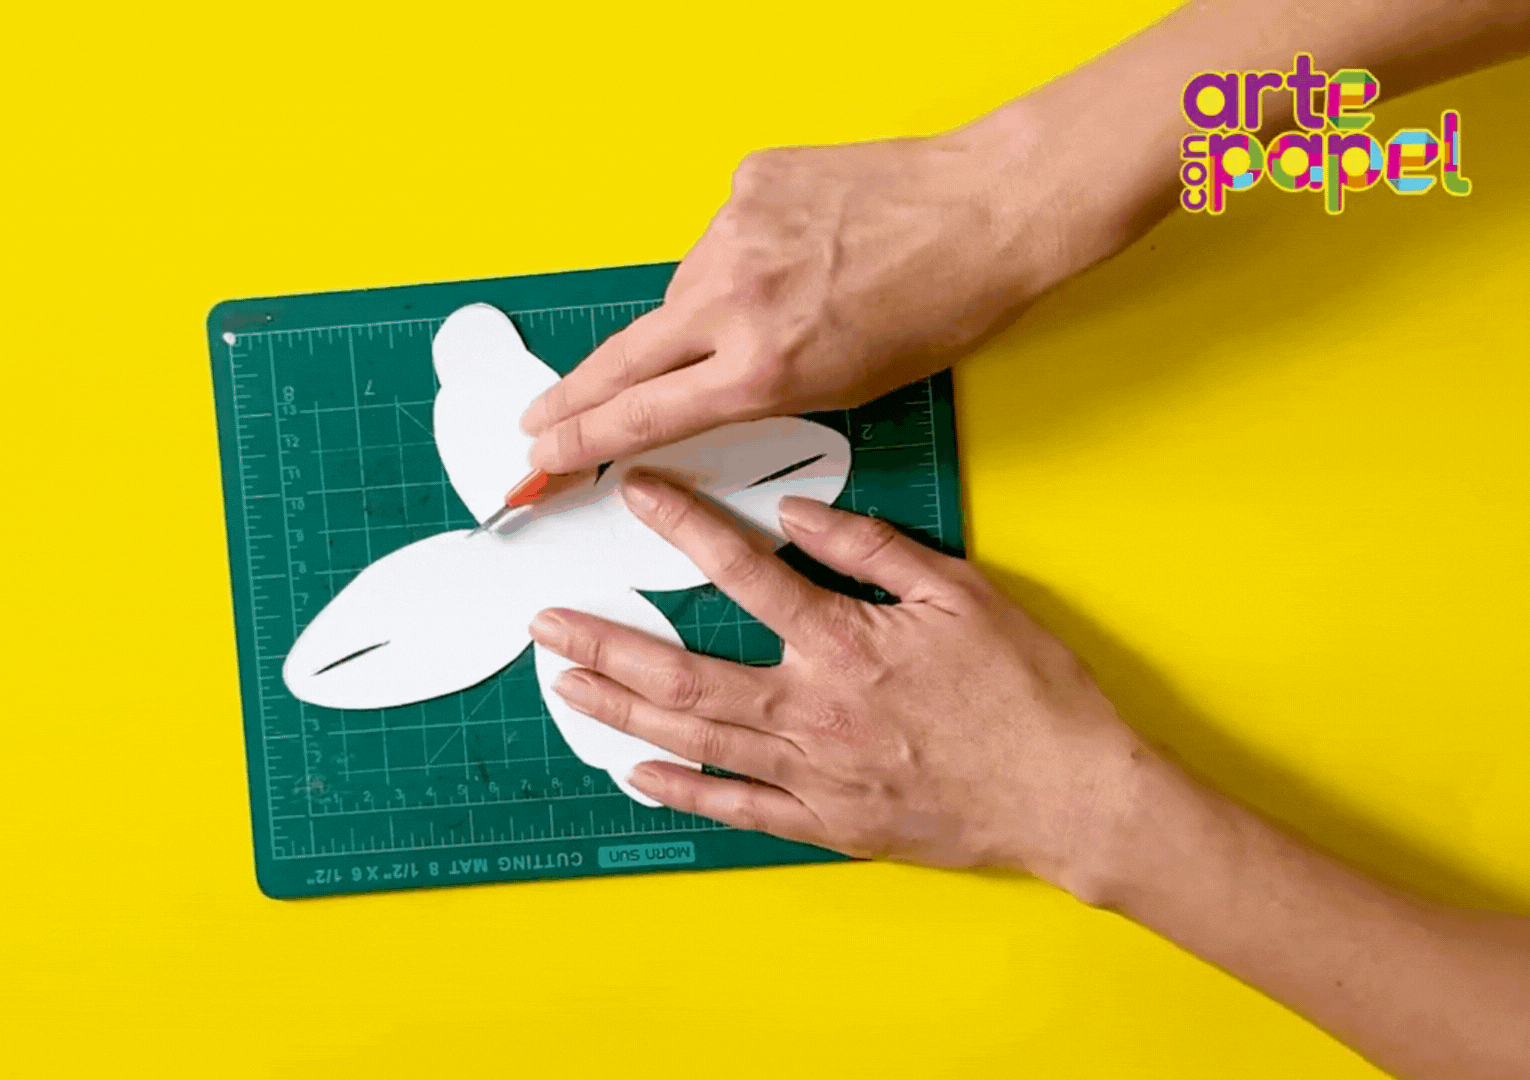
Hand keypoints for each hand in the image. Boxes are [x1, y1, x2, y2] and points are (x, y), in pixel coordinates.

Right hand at [519, 125, 1075, 472]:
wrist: (989, 209)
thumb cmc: (943, 308)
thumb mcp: (847, 386)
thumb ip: (757, 390)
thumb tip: (695, 385)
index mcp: (762, 368)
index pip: (639, 418)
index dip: (580, 445)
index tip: (540, 458)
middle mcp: (734, 299)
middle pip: (622, 359)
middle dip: (574, 398)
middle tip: (540, 420)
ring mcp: (736, 231)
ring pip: (685, 291)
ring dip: (707, 310)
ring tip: (786, 304)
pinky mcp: (749, 179)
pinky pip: (724, 235)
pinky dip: (749, 252)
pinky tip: (804, 250)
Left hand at [525, 470, 1147, 893]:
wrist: (1070, 795)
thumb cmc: (1026, 691)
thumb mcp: (960, 595)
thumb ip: (873, 550)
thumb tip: (800, 513)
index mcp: (842, 643)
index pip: (740, 573)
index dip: (682, 527)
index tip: (636, 494)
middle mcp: (809, 709)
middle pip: (682, 673)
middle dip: (606, 643)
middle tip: (546, 623)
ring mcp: (811, 774)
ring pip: (693, 741)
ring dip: (621, 712)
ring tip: (566, 686)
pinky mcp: (825, 822)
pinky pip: (736, 809)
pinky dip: (682, 793)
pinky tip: (637, 774)